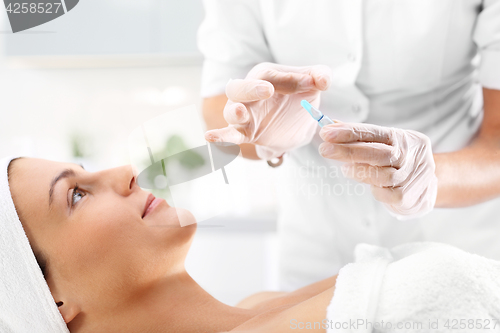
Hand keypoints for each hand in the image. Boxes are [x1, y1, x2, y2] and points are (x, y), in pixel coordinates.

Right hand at [204, 62, 331, 159]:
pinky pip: (230, 135)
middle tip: (267, 90)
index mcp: (266, 76)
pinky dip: (220, 137)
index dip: (286, 78)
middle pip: (240, 87)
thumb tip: (323, 81)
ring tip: (241, 115)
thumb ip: (320, 76)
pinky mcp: (245, 133)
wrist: (297, 122)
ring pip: (232, 111)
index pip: (271, 74)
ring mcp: (245, 114)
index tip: (306, 83)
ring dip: (235, 113)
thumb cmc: (301, 94)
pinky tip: (210, 138)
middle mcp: (250, 92)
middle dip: (250, 89)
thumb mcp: (313, 83)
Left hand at [319, 122, 437, 218]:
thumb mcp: (384, 144)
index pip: (375, 132)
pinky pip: (386, 193)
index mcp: (403, 138)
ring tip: (345, 169)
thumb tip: (331, 125)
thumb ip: (360, 136)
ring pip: (383, 175)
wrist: (430, 184)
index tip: (327, 132)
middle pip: (379, 152)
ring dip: (359, 171)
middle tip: (324, 149)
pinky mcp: (409, 196)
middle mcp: (411, 155)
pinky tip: (371, 185)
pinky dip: (374, 189)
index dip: (350, 132)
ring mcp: (412, 176)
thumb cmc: (399, 161)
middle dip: (348, 150)